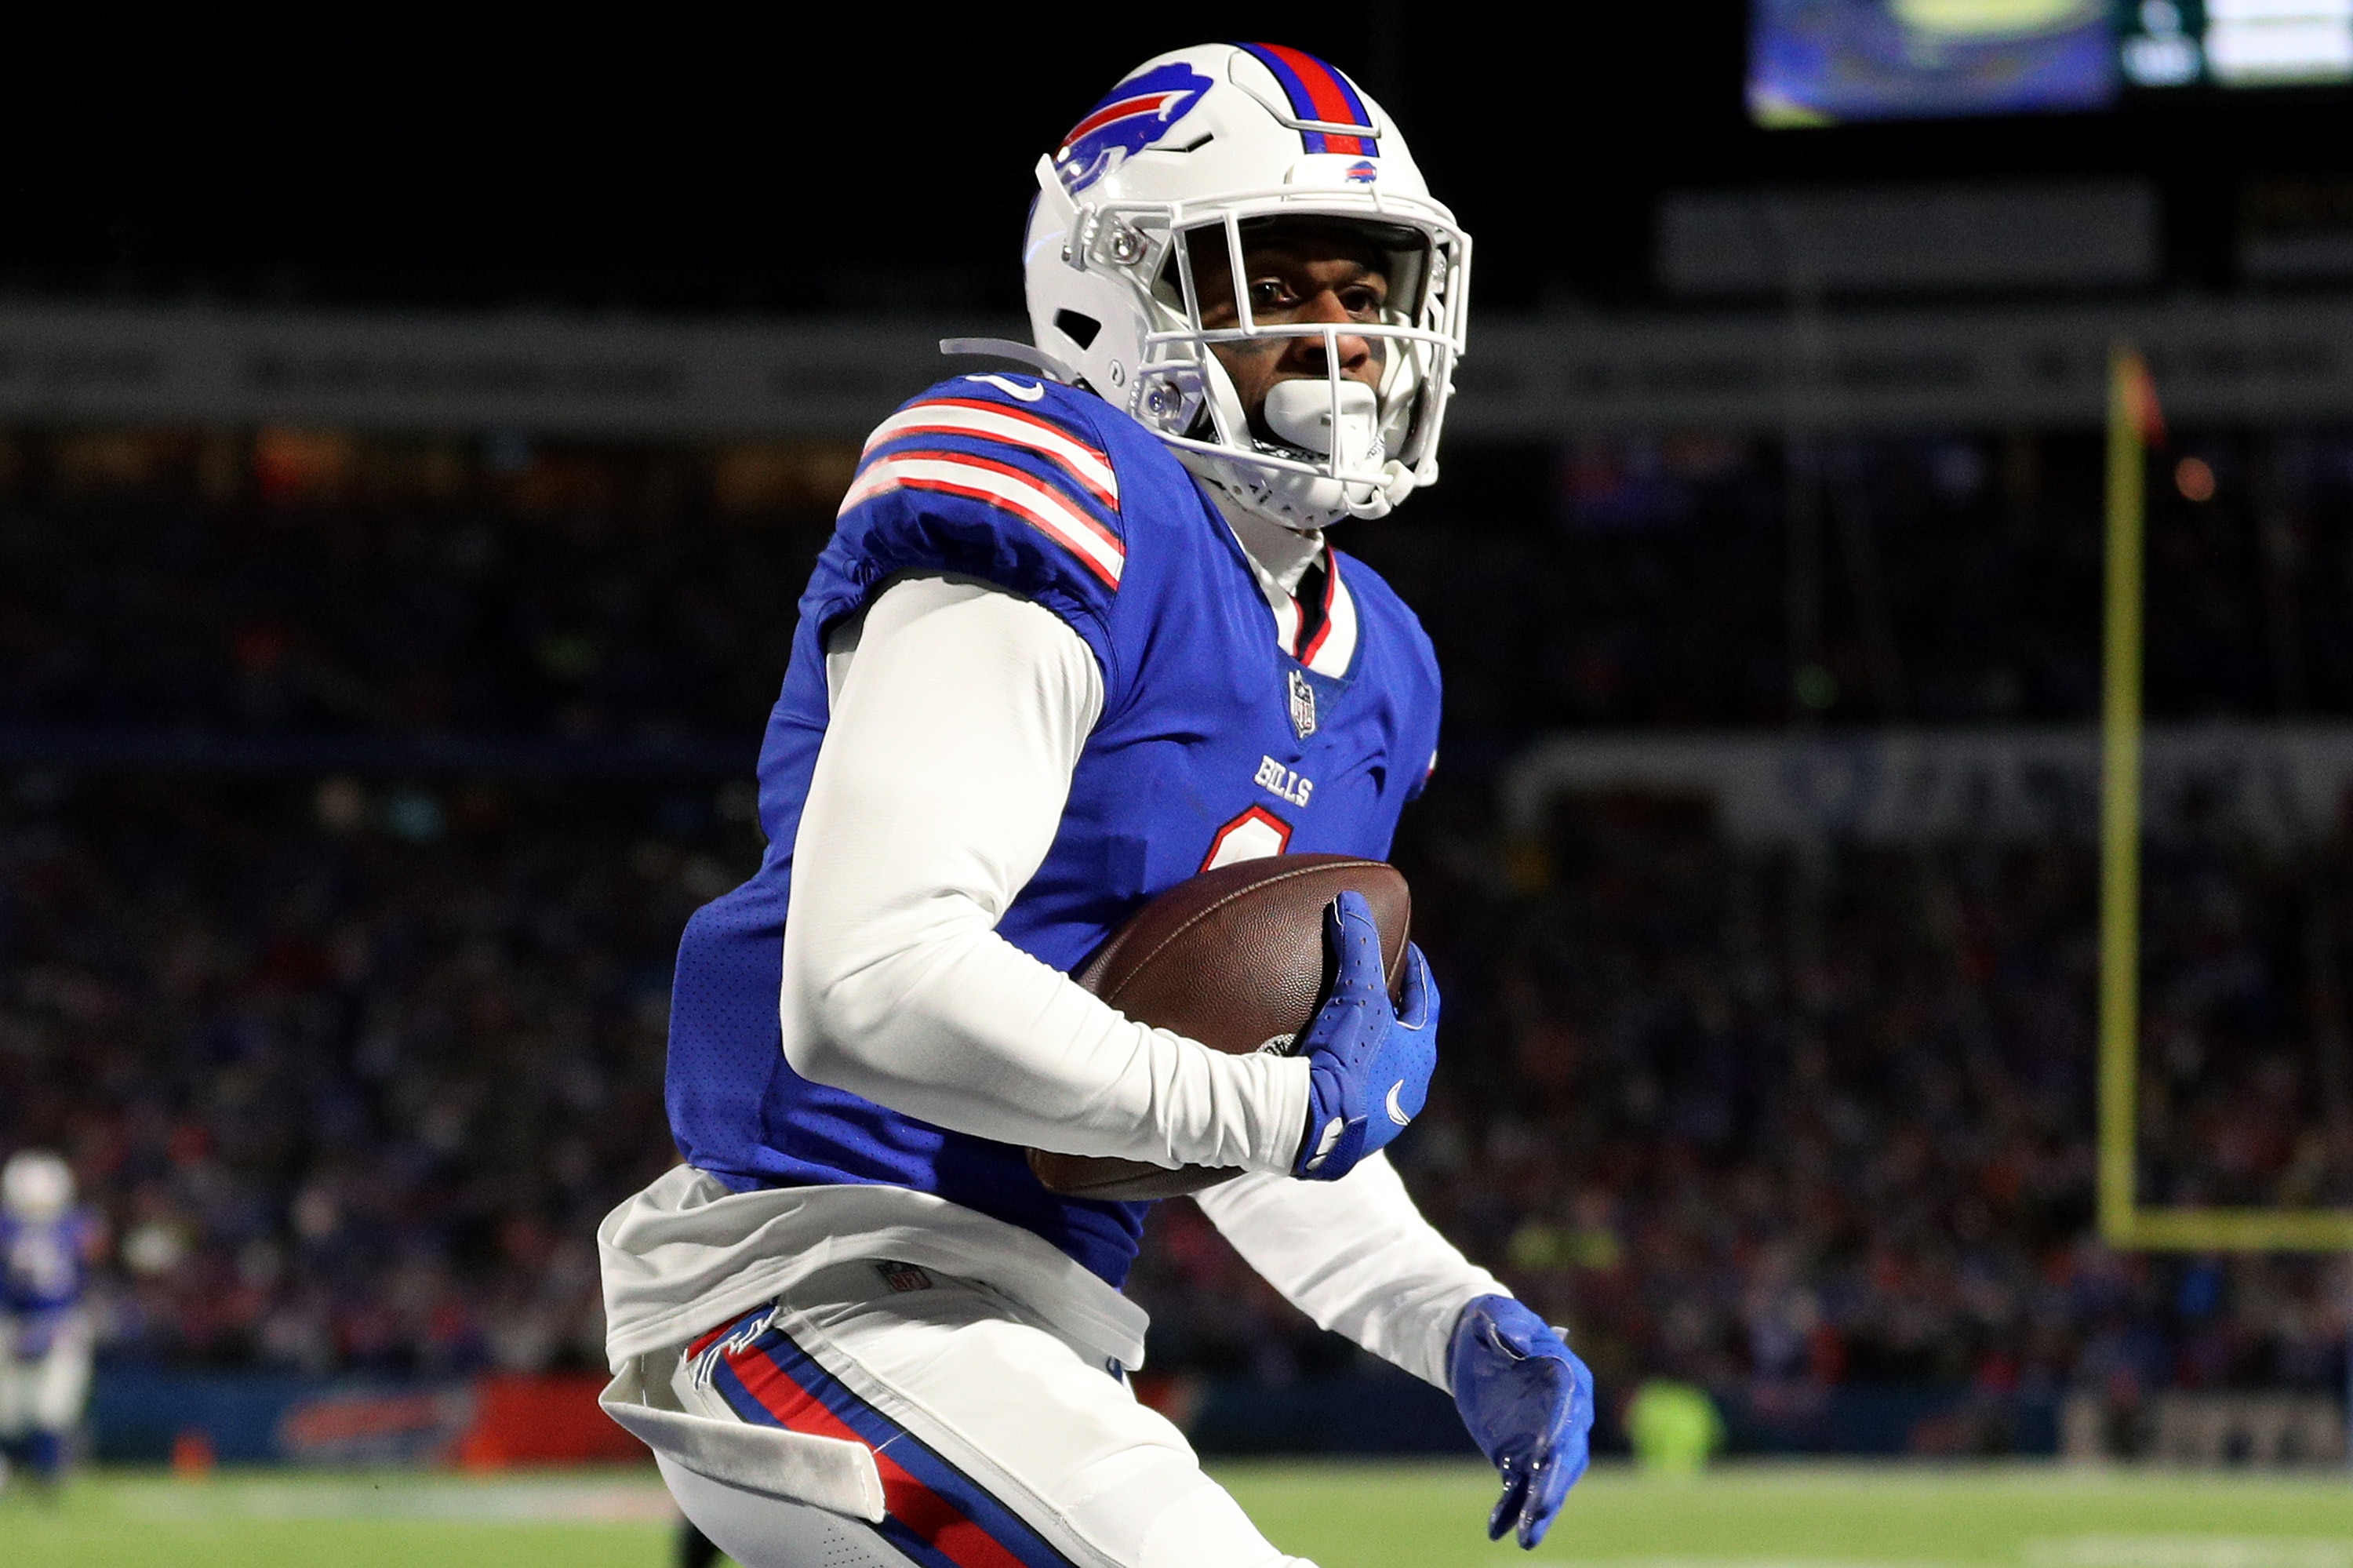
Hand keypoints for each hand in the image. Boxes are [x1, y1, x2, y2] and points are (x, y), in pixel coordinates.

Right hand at [1292, 890, 1436, 1181]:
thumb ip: (1358, 946)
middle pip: (1406, 1039)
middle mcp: (1410, 1090)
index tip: (1408, 950)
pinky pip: (1352, 1098)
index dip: (1416, 972)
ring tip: (1349, 1028)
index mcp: (1420, 1056)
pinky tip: (1325, 1072)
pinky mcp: (1352, 1136)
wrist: (1314, 1125)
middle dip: (1393, 1013)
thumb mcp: (1355, 995)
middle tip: (1377, 987)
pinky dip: (1345, 1078)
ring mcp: (1382, 1118)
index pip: (1426, 1002)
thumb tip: (1352, 898)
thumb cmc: (1347, 1058)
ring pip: (1382, 1072)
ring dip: (1371, 1050)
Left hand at [1450, 1295, 1593, 1549]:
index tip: (1545, 1455)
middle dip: (1554, 1483)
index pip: (1568, 1412)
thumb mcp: (1496, 1316)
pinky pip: (1519, 1487)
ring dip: (1538, 1509)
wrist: (1478, 1343)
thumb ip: (1506, 1325)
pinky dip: (1510, 1509)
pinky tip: (1495, 1530)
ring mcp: (1544, 1441)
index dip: (1558, 1434)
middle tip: (1540, 1507)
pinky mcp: (1520, 1456)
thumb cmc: (1493, 1322)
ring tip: (1525, 1538)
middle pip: (1566, 1456)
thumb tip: (1511, 1337)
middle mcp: (1566, 1417)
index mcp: (1569, 1380)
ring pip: (1548, 1481)